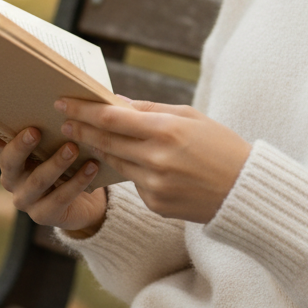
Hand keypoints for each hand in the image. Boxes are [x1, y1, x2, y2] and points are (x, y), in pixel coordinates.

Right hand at [0, 109, 107, 236]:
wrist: (85, 203)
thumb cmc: (70, 161)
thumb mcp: (59, 140)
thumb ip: (55, 122)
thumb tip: (67, 89)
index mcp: (11, 154)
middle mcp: (13, 176)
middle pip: (8, 161)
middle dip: (20, 146)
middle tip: (35, 131)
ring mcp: (26, 198)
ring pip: (36, 181)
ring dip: (55, 164)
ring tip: (72, 148)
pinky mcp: (44, 215)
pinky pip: (59, 198)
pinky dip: (77, 181)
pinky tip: (92, 166)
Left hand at [55, 97, 250, 223]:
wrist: (243, 189)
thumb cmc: (219, 144)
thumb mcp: (190, 116)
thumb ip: (151, 111)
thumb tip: (117, 103)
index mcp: (166, 130)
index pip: (111, 119)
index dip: (84, 111)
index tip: (64, 103)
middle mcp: (156, 159)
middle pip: (105, 141)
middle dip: (81, 129)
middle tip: (63, 120)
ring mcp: (154, 185)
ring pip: (116, 162)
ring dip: (99, 149)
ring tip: (84, 137)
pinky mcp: (155, 204)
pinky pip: (134, 182)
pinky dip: (131, 169)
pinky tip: (132, 160)